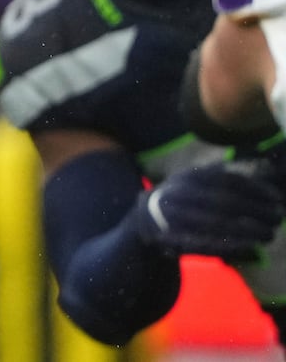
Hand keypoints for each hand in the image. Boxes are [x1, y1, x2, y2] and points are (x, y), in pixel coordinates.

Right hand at [133, 160, 285, 259]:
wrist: (144, 221)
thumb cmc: (181, 198)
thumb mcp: (195, 179)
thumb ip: (223, 174)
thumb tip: (263, 169)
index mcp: (188, 177)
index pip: (226, 180)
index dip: (255, 189)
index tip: (277, 198)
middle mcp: (180, 194)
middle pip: (225, 202)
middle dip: (256, 211)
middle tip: (278, 217)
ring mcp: (176, 217)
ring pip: (218, 223)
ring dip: (249, 230)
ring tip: (269, 234)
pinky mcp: (175, 240)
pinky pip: (208, 244)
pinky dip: (232, 246)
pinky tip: (251, 247)